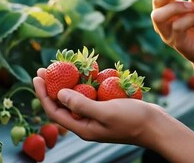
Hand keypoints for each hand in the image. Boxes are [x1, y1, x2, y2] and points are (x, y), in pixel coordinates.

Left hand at [33, 68, 164, 146]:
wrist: (157, 125)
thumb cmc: (133, 120)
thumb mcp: (105, 112)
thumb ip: (81, 104)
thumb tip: (59, 93)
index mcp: (83, 127)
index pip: (55, 111)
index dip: (43, 94)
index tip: (37, 77)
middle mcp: (86, 122)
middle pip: (62, 103)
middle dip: (51, 86)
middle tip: (43, 68)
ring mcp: (96, 114)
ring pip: (76, 96)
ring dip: (67, 81)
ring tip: (60, 65)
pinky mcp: (106, 106)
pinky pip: (91, 93)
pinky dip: (86, 82)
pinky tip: (84, 70)